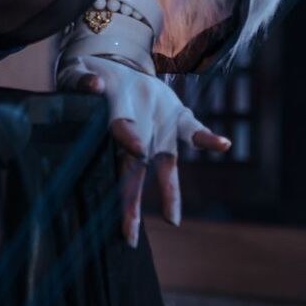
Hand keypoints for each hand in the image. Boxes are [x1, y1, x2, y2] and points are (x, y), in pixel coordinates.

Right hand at [58, 51, 231, 245]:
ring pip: (164, 168)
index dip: (129, 139)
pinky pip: (193, 132)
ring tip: (172, 220)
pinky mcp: (177, 118)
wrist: (117, 71)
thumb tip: (93, 85)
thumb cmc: (94, 78)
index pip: (118, 138)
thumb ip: (83, 80)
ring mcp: (158, 133)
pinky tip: (223, 144)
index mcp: (110, 123)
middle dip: (130, 202)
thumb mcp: (81, 73)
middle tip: (129, 234)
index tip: (137, 149)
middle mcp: (136, 138)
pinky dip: (207, 139)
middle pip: (132, 172)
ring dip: (169, 193)